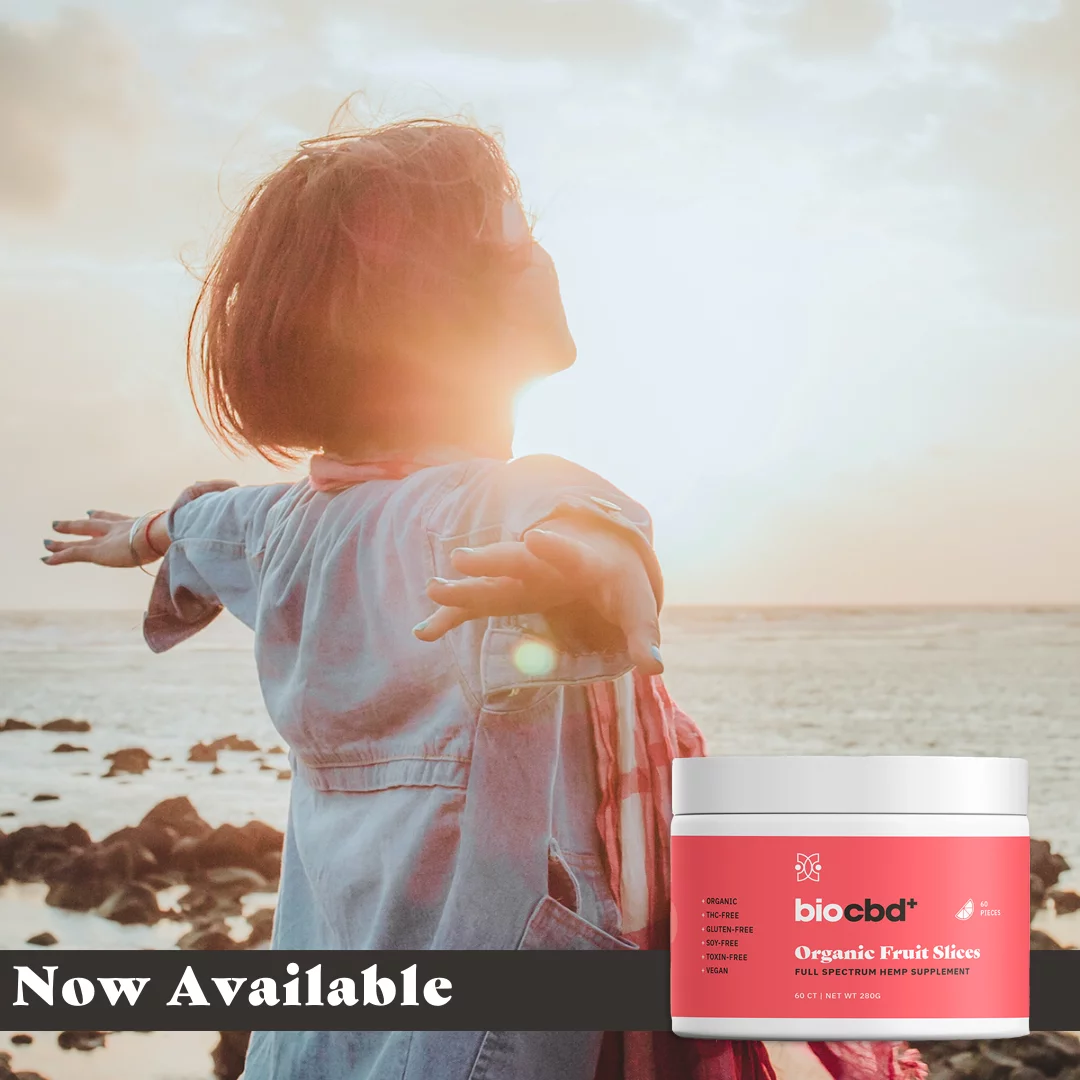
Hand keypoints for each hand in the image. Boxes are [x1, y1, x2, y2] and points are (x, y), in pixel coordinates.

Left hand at [43, 480, 236, 567]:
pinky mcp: (102, 550)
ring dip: (64, 539)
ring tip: (45, 543)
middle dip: (82, 524)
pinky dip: (61, 556)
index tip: (94, 512)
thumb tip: (234, 487)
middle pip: (98, 525)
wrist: (179, 530)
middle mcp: (124, 528)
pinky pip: (76, 554)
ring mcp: (112, 539)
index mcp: (143, 523)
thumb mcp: (207, 510)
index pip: (122, 519)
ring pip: (82, 538)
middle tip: (66, 522)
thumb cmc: (195, 523)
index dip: (107, 516)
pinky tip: (45, 559)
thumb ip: (216, 498)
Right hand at [415, 521, 663, 674]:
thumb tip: (654, 668)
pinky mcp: (510, 593)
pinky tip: (424, 632)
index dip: (555, 548)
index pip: (568, 554)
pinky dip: (453, 615)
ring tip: (432, 589)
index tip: (535, 538)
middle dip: (490, 560)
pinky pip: (477, 605)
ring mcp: (523, 577)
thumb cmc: (621, 583)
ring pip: (490, 580)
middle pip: (515, 560)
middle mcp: (545, 564)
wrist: (601, 553)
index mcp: (582, 562)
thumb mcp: (637, 607)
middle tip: (460, 558)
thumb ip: (643, 637)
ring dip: (462, 587)